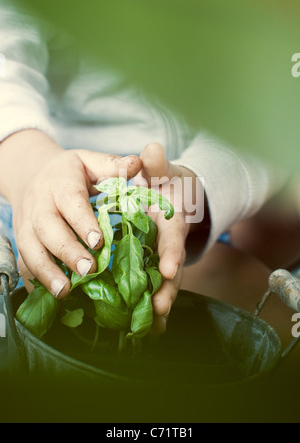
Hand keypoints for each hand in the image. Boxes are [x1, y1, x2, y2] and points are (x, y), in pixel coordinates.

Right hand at [2, 131, 141, 297]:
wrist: (31, 174)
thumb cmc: (69, 171)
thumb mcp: (90, 161)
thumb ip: (113, 165)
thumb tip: (137, 163)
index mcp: (60, 182)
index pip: (70, 202)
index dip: (82, 221)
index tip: (98, 242)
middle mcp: (39, 204)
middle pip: (47, 228)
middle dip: (67, 251)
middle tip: (88, 270)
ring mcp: (26, 224)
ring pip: (30, 248)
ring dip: (46, 271)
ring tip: (64, 291)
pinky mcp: (21, 240)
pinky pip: (23, 262)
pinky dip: (33, 281)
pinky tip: (49, 297)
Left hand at [136, 142, 204, 333]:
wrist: (176, 194)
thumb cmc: (168, 182)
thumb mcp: (163, 171)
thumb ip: (157, 164)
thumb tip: (151, 148)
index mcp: (173, 221)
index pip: (173, 238)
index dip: (172, 252)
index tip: (169, 268)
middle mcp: (170, 243)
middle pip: (171, 268)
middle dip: (167, 288)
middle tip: (160, 308)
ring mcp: (163, 255)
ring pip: (163, 282)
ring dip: (159, 302)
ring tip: (152, 326)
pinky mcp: (155, 263)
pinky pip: (153, 284)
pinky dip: (152, 304)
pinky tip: (148, 325)